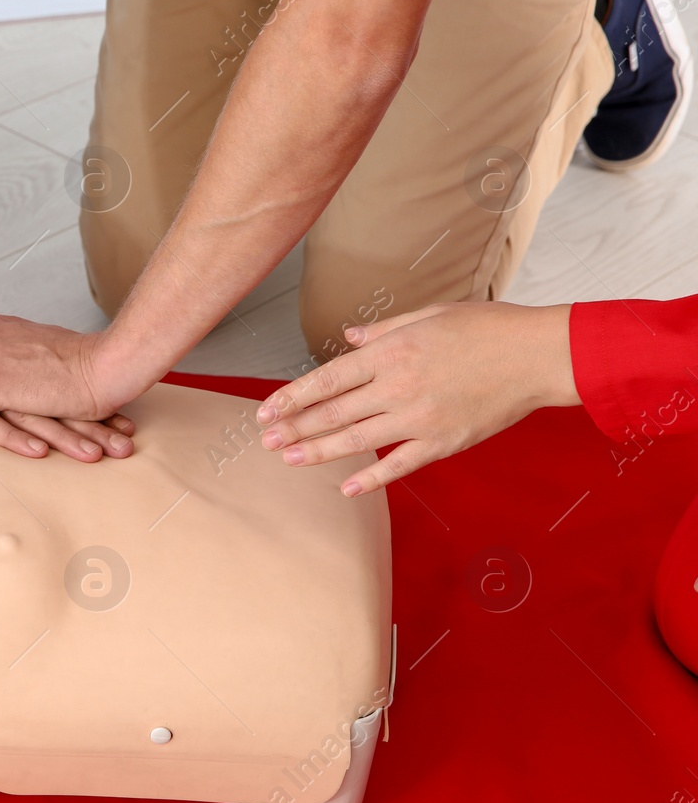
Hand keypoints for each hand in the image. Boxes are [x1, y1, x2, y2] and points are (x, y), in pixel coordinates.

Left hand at [256, 301, 578, 495]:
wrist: (536, 355)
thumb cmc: (486, 328)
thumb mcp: (429, 314)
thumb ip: (384, 329)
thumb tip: (349, 338)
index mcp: (391, 353)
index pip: (327, 379)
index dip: (292, 398)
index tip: (266, 411)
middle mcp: (398, 386)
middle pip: (334, 413)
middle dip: (295, 428)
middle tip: (265, 441)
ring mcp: (419, 418)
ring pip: (357, 441)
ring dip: (319, 451)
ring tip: (289, 459)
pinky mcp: (444, 442)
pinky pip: (400, 464)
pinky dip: (372, 478)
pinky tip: (347, 487)